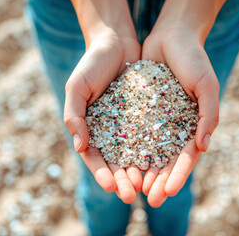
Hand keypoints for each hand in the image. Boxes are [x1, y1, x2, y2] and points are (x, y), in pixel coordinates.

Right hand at [65, 0, 141, 203]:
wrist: (116, 42)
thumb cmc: (92, 64)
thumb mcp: (77, 87)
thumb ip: (75, 115)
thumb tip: (80, 147)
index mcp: (91, 128)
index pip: (94, 158)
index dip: (101, 173)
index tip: (111, 186)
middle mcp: (111, 131)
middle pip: (116, 162)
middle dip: (123, 180)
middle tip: (132, 196)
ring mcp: (130, 124)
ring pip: (136, 154)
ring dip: (140, 172)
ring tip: (148, 186)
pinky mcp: (148, 115)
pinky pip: (152, 135)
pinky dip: (156, 150)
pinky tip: (163, 163)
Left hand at [141, 0, 225, 204]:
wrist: (172, 36)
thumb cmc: (194, 59)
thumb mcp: (207, 85)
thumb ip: (209, 114)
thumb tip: (204, 147)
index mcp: (192, 126)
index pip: (186, 158)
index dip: (178, 176)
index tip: (167, 192)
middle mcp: (173, 127)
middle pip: (165, 160)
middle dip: (157, 180)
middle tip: (147, 199)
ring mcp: (156, 120)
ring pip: (147, 151)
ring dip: (141, 171)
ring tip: (131, 187)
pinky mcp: (139, 110)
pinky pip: (132, 131)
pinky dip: (127, 148)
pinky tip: (118, 162)